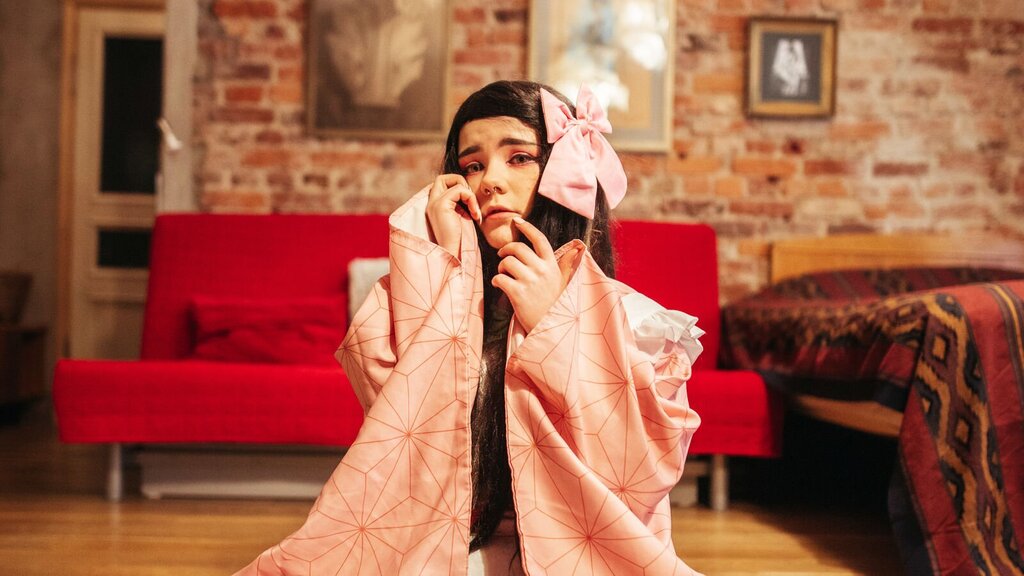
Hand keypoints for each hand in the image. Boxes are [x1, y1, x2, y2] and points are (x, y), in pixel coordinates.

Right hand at [426, 174, 481, 255]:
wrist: (453, 253)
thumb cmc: (459, 240)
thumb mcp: (460, 218)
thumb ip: (460, 205)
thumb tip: (469, 193)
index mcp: (434, 206)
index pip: (442, 184)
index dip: (457, 187)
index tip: (469, 204)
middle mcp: (431, 203)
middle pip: (442, 178)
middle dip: (460, 183)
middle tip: (470, 200)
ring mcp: (434, 203)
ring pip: (454, 181)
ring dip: (470, 194)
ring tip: (474, 211)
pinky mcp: (441, 205)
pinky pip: (460, 190)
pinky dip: (471, 199)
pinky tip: (474, 215)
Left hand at [492, 217, 580, 331]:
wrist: (550, 329)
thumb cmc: (554, 304)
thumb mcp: (563, 282)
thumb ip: (565, 264)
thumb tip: (577, 248)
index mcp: (551, 265)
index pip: (539, 239)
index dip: (527, 227)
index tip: (516, 221)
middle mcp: (541, 270)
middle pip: (517, 248)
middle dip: (506, 250)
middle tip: (502, 257)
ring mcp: (530, 281)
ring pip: (506, 262)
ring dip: (501, 267)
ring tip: (504, 276)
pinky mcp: (518, 293)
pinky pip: (499, 278)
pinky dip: (496, 280)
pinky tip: (499, 286)